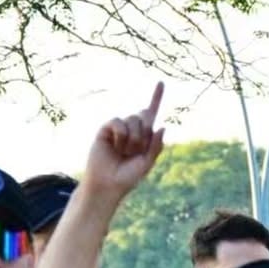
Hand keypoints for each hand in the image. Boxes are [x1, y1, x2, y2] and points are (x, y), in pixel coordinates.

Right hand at [83, 83, 165, 205]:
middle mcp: (131, 130)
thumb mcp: (146, 163)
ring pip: (133, 119)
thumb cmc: (126, 178)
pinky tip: (116, 147)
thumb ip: (156, 146)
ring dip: (133, 139)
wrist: (107, 185)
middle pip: (144, 116)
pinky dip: (121, 135)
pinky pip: (118, 122)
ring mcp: (118, 128)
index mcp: (143, 137)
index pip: (151, 114)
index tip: (161, 82)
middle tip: (136, 150)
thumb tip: (163, 126)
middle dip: (145, 132)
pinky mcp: (106, 129)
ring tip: (124, 153)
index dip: (156, 98)